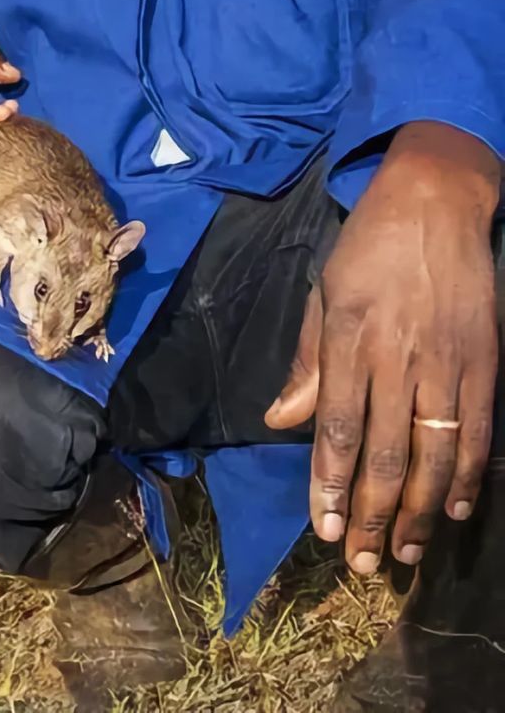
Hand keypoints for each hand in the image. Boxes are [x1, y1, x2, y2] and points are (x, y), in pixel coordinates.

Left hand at [266, 124, 499, 572]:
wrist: (435, 202)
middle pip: (383, 451)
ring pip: (431, 453)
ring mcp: (446, 361)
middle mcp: (397, 356)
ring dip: (415, 511)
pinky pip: (476, 432)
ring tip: (400, 554)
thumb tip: (281, 421)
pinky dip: (466, 476)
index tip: (320, 528)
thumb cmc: (367, 247)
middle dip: (367, 512)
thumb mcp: (322, 293)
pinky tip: (452, 510)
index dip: (328, 483)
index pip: (335, 426)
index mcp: (348, 338)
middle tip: (357, 563)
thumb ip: (307, 362)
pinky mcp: (485, 361)